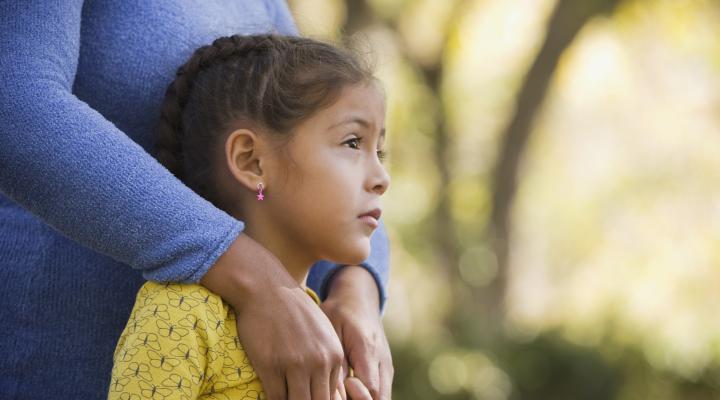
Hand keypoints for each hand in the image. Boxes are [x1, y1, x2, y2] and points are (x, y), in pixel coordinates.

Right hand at [201, 233, 343, 399]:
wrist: (266, 286)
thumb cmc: (292, 309)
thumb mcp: (321, 331)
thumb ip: (328, 359)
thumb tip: (330, 390)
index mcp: (335, 355)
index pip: (333, 396)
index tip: (308, 396)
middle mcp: (320, 361)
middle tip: (296, 398)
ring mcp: (295, 364)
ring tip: (285, 397)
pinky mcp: (271, 365)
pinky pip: (275, 398)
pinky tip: (270, 393)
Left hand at [321, 265, 393, 399]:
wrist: (359, 299)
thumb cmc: (339, 312)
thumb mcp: (332, 329)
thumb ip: (335, 362)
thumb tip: (334, 391)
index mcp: (368, 349)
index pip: (370, 387)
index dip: (357, 394)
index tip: (344, 383)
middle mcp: (382, 361)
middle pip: (379, 398)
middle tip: (340, 392)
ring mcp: (386, 367)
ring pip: (382, 398)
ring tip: (343, 392)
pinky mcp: (385, 371)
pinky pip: (380, 393)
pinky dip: (367, 397)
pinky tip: (349, 392)